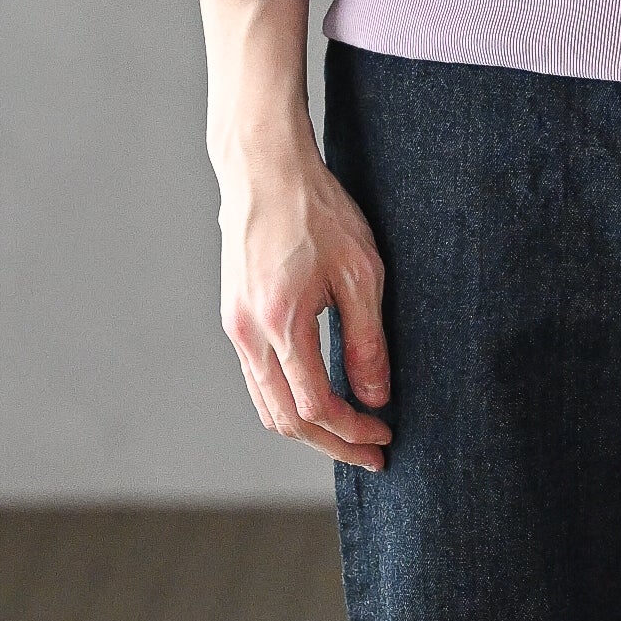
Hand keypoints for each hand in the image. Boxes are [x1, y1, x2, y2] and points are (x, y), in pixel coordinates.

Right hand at [200, 0, 391, 472]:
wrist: (263, 167)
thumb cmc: (316, 211)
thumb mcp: (361, 274)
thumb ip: (368, 342)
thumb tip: (376, 397)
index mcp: (281, 323)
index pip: (316, 407)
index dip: (354, 431)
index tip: (385, 435)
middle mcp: (249, 333)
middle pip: (286, 420)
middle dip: (333, 445)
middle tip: (373, 453)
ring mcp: (235, 328)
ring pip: (267, 406)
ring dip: (309, 428)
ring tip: (351, 434)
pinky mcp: (235, 318)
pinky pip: (259, 381)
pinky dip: (290, 403)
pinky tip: (321, 400)